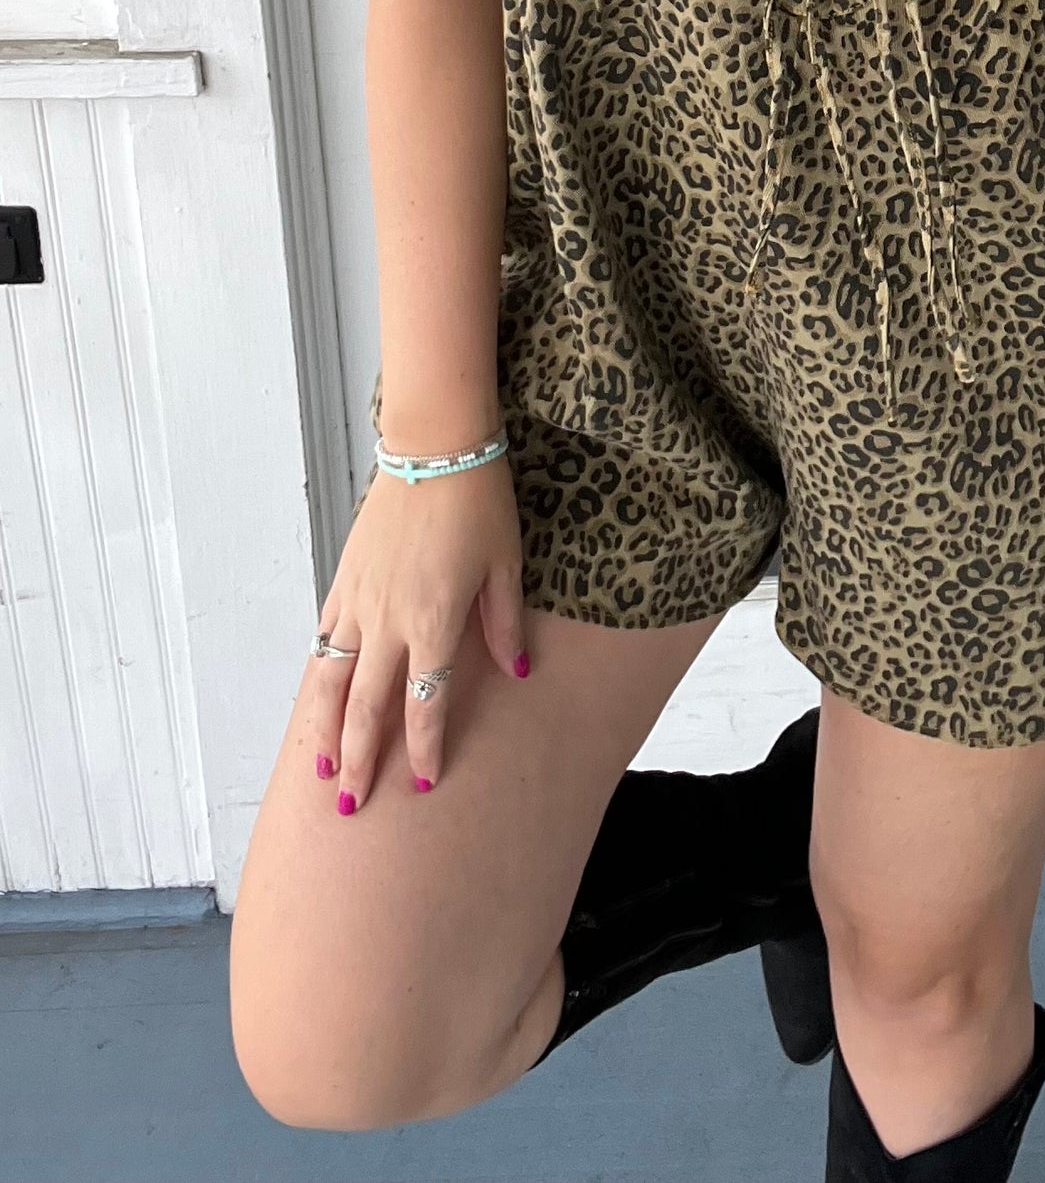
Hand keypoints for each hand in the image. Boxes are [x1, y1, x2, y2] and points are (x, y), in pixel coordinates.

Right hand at [304, 455, 528, 812]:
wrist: (434, 446)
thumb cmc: (479, 501)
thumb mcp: (507, 563)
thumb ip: (504, 623)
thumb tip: (518, 671)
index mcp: (432, 622)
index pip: (424, 703)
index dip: (425, 746)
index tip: (426, 780)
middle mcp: (388, 621)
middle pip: (367, 707)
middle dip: (361, 761)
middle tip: (352, 805)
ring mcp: (359, 600)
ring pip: (331, 680)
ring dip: (325, 729)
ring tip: (321, 771)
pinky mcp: (343, 578)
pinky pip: (325, 638)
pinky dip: (318, 675)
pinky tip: (318, 699)